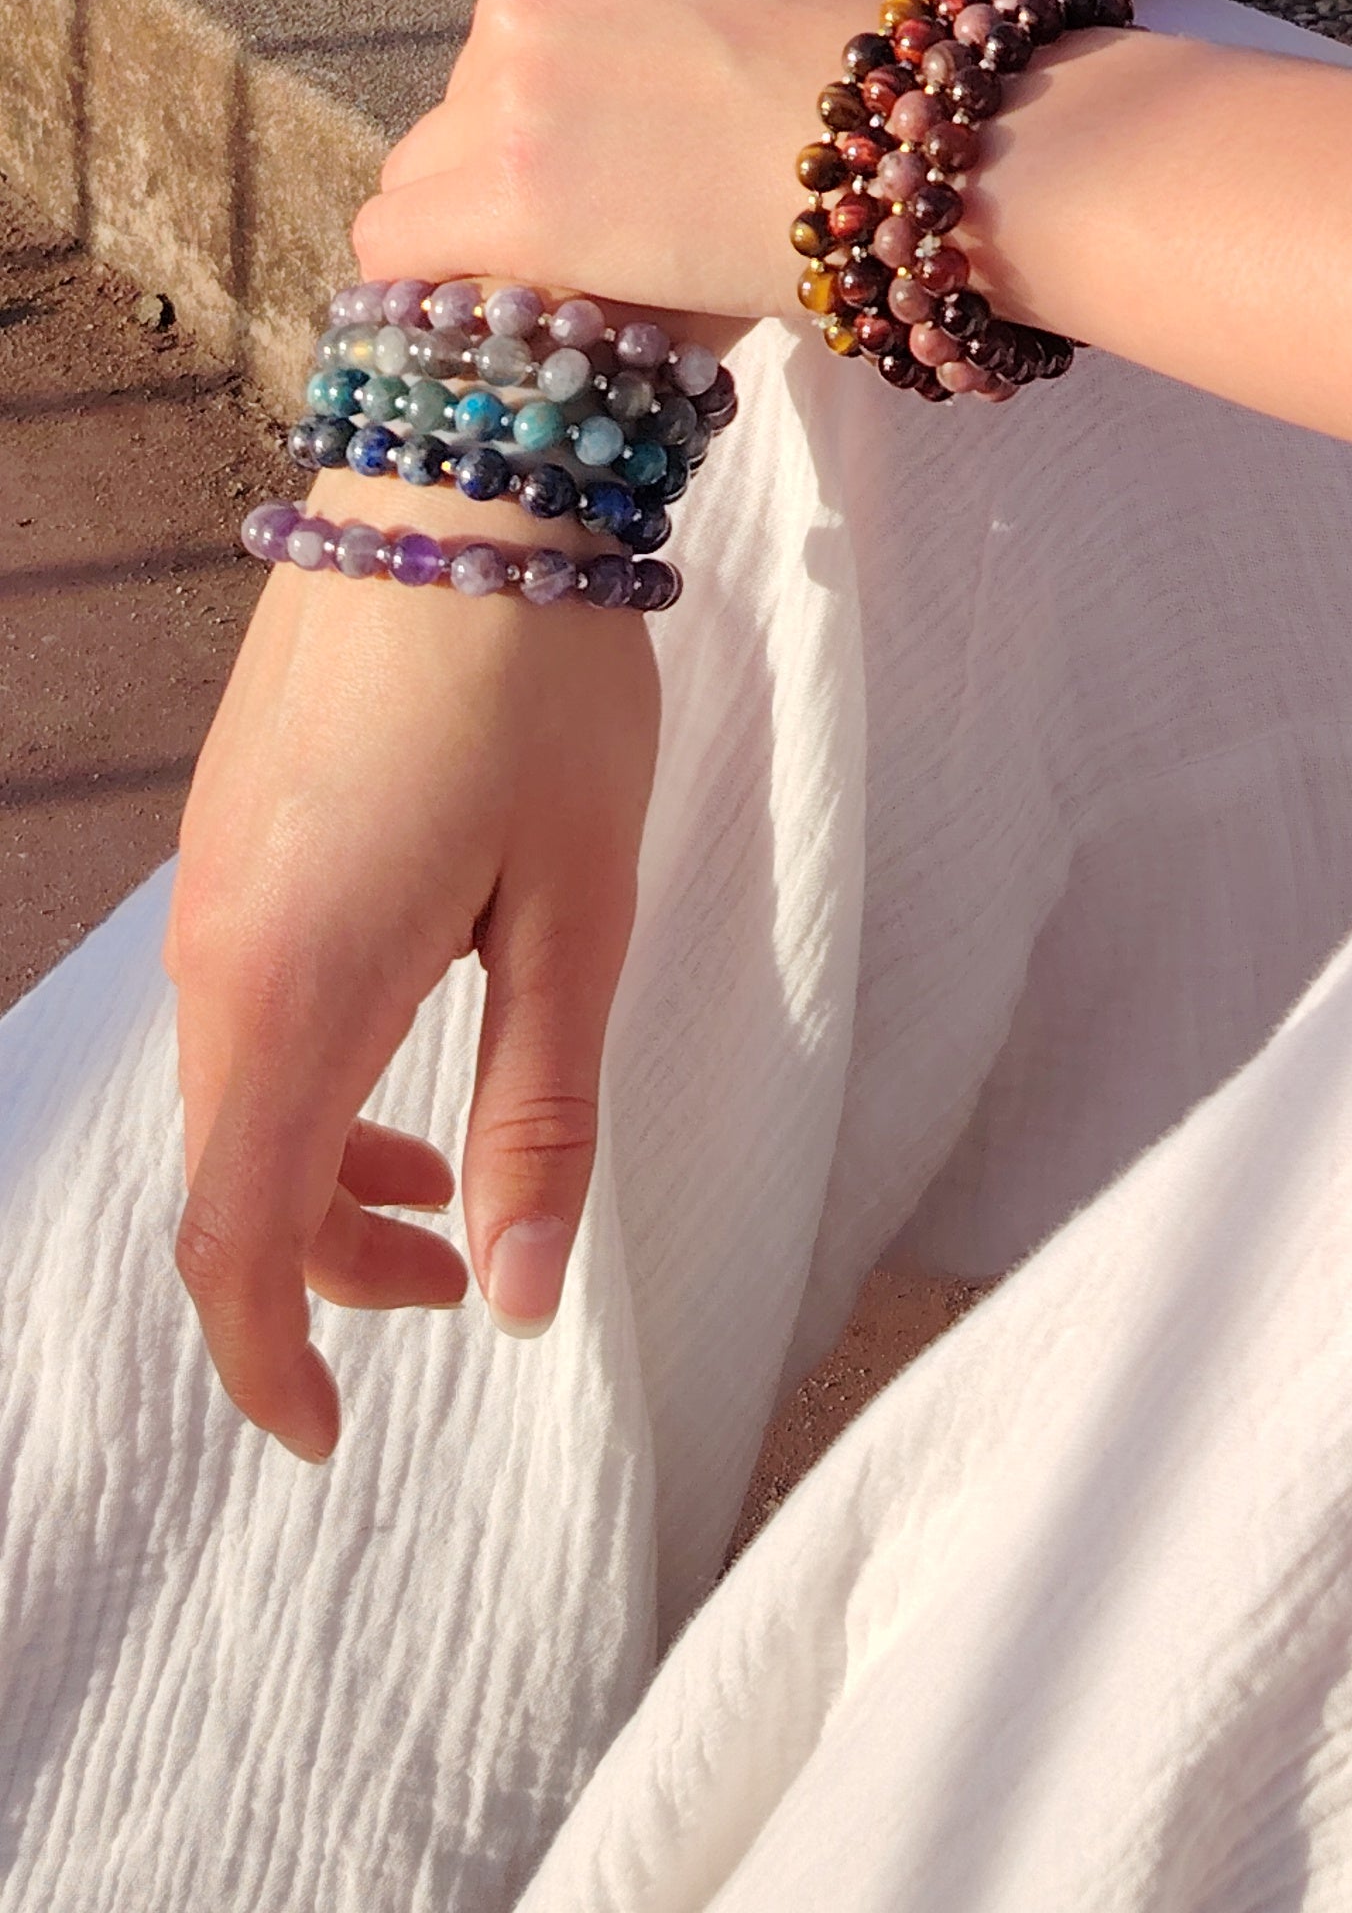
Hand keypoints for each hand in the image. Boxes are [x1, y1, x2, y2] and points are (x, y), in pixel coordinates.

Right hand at [166, 550, 659, 1457]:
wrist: (461, 480)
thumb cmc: (541, 694)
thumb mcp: (579, 915)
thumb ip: (543, 1113)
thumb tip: (522, 1303)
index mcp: (293, 995)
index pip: (235, 1244)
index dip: (275, 1359)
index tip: (335, 1432)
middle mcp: (217, 950)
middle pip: (231, 1174)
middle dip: (331, 1261)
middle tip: (467, 1271)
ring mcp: (211, 878)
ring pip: (235, 1081)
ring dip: (325, 1157)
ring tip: (452, 1167)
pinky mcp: (233, 819)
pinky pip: (243, 992)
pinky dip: (312, 1062)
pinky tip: (419, 1015)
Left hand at [354, 0, 944, 323]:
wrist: (942, 142)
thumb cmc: (898, 10)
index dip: (590, 60)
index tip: (659, 115)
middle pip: (481, 82)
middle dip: (548, 130)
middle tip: (649, 185)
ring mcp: (507, 103)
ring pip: (436, 160)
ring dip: (496, 199)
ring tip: (599, 245)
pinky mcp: (510, 210)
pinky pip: (396, 244)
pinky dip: (435, 268)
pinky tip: (507, 285)